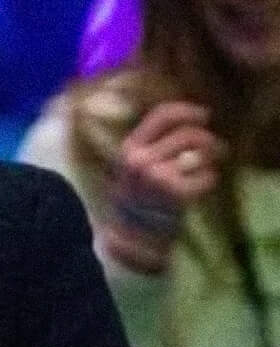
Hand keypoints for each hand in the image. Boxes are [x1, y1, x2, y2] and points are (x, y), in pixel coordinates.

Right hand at [104, 101, 221, 273]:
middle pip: (187, 134)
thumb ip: (154, 145)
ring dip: (210, 160)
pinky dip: (209, 180)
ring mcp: (157, 176)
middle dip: (209, 140)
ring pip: (199, 154)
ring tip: (210, 167)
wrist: (132, 235)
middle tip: (217, 149)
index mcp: (129, 148)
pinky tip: (201, 186)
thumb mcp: (134, 166)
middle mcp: (140, 159)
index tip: (204, 116)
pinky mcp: (175, 193)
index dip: (187, 111)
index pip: (161, 116)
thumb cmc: (138, 198)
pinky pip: (206, 177)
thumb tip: (192, 124)